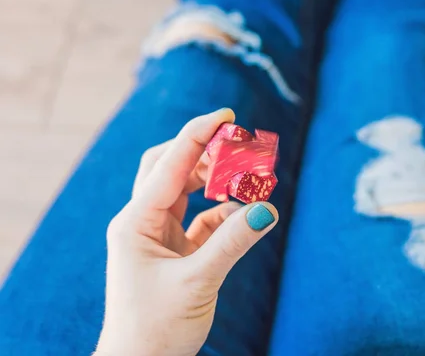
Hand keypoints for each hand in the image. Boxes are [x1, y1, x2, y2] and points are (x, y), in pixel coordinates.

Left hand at [95, 109, 278, 355]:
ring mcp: (157, 235)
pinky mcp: (174, 250)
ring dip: (215, 181)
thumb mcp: (198, 282)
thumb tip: (269, 210)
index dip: (198, 135)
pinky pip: (200, 219)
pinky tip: (242, 215)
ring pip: (185, 190)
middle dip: (204, 152)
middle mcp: (143, 221)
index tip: (227, 114)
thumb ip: (234, 243)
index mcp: (136, 222)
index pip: (168, 165)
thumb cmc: (156, 329)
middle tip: (239, 143)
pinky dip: (222, 213)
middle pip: (170, 167)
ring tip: (247, 177)